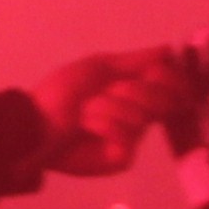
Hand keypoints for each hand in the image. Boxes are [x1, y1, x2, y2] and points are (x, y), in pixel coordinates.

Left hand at [28, 46, 196, 177]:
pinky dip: (104, 126)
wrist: (37, 121)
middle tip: (109, 91)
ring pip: (140, 116)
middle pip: (161, 100)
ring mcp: (131, 138)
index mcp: (134, 92)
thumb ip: (135, 60)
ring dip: (107, 107)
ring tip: (85, 111)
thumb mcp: (99, 67)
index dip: (168, 78)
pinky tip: (86, 127)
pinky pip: (127, 138)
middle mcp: (138, 115)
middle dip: (133, 90)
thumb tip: (169, 49)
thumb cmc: (63, 93)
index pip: (170, 85)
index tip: (154, 72)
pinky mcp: (121, 159)